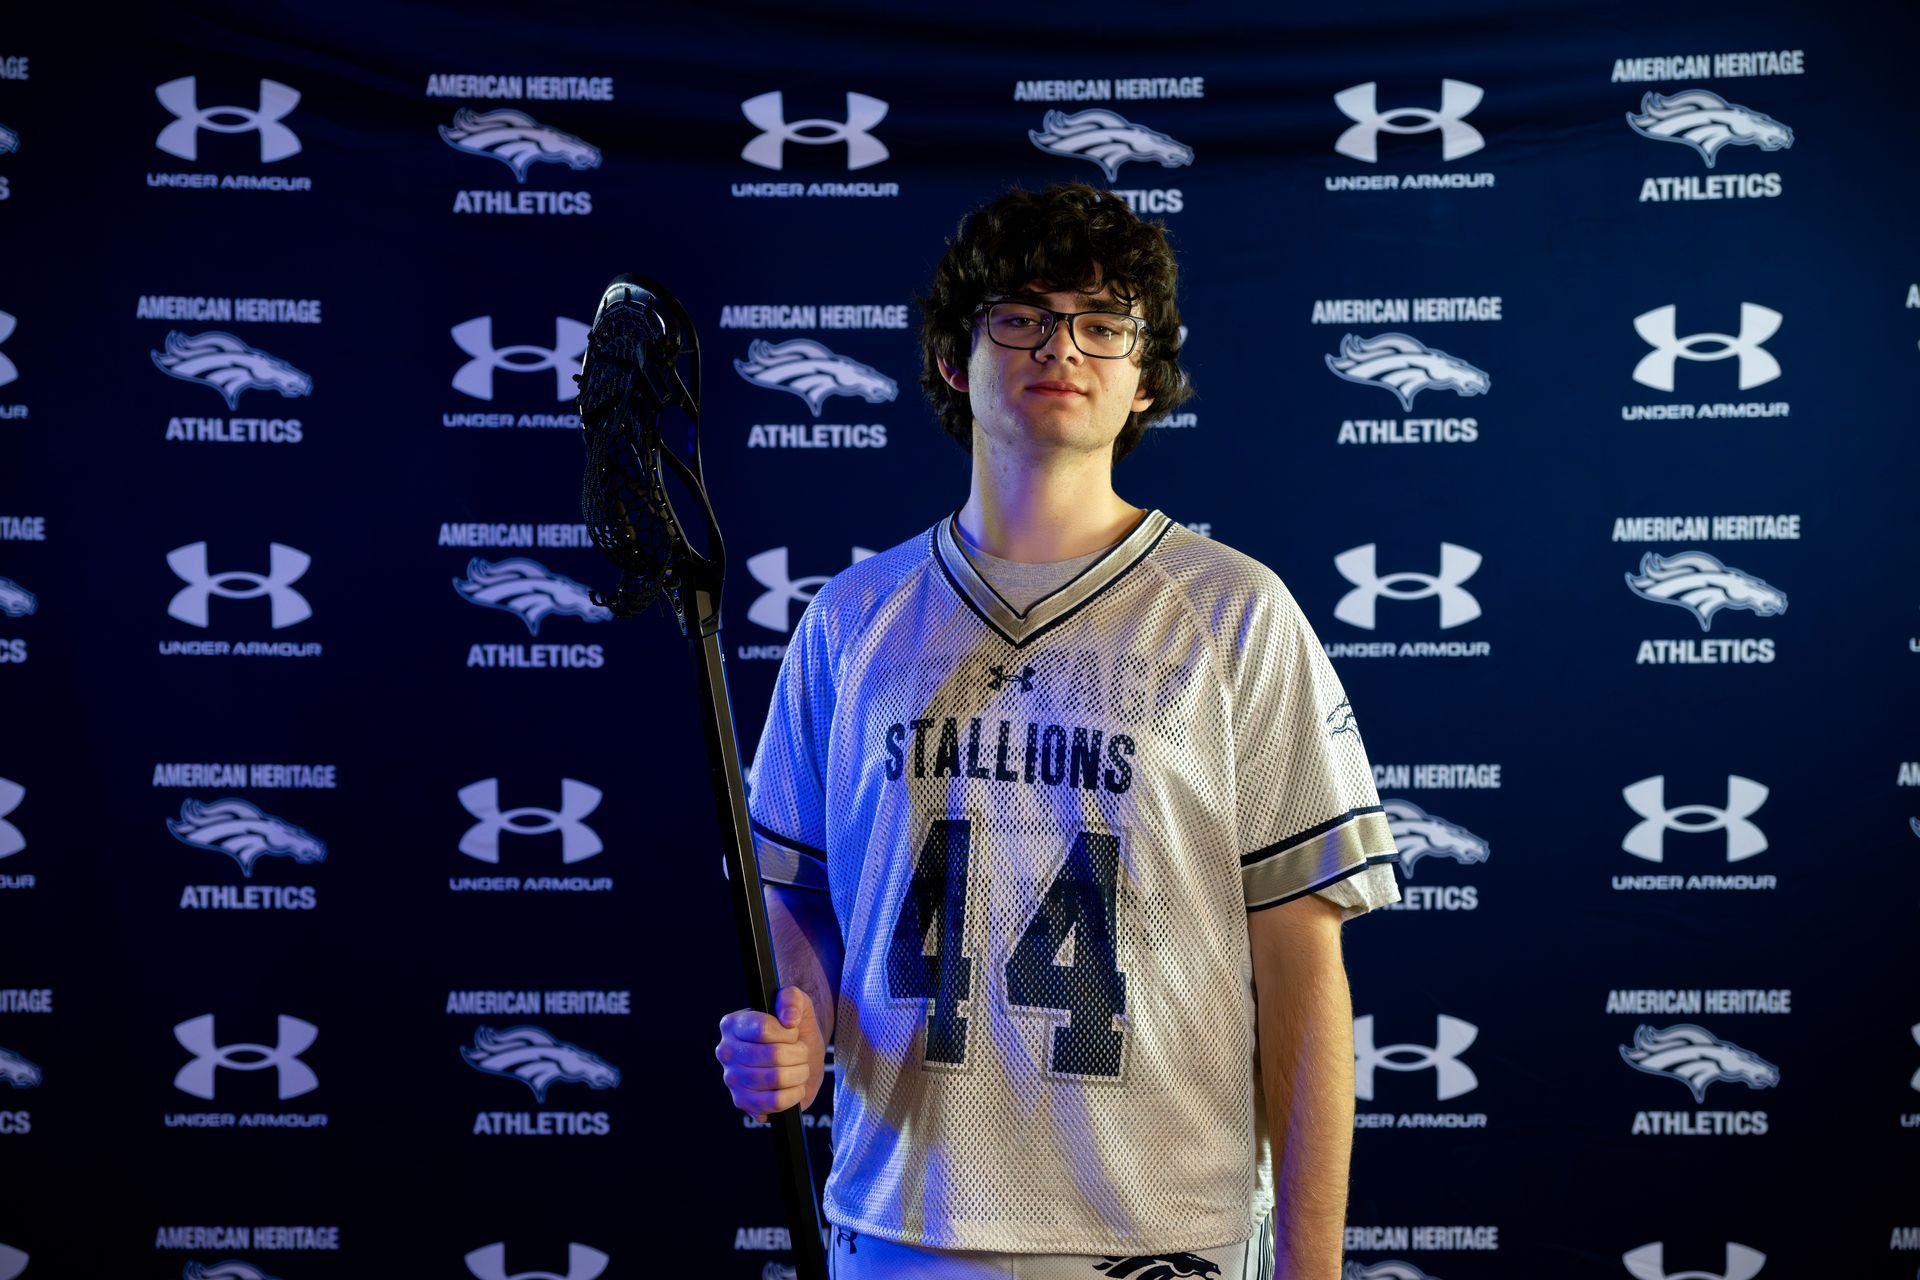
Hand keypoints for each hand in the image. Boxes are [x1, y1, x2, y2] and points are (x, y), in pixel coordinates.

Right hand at [714, 986, 826, 1120]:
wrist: (800, 1055)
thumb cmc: (794, 1029)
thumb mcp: (797, 1003)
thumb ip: (792, 998)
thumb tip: (789, 1018)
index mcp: (732, 1024)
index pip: (764, 1029)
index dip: (788, 1032)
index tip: (793, 1031)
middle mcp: (726, 1052)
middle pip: (774, 1055)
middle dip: (798, 1053)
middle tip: (800, 1051)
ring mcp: (732, 1080)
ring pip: (776, 1078)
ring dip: (799, 1073)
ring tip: (799, 1067)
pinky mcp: (743, 1102)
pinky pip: (775, 1102)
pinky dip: (794, 1094)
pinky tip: (795, 1086)